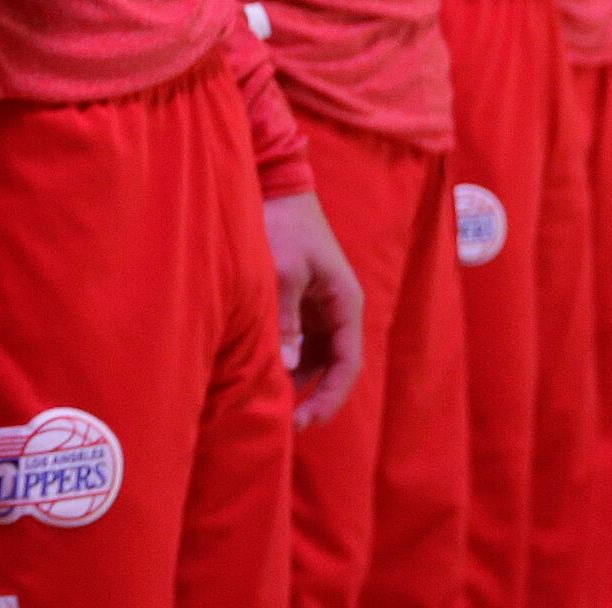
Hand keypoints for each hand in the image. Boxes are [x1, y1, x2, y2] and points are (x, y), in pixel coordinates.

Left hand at [262, 190, 368, 428]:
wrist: (276, 186)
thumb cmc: (283, 224)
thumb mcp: (283, 272)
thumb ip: (287, 320)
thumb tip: (291, 366)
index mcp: (346, 303)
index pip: (348, 364)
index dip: (330, 397)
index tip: (305, 421)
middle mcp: (338, 309)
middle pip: (333, 366)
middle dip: (313, 396)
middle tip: (286, 424)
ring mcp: (320, 306)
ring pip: (316, 356)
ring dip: (298, 380)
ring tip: (271, 404)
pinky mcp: (302, 301)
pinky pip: (300, 340)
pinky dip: (286, 359)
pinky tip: (263, 373)